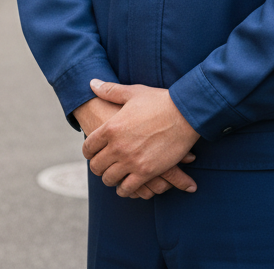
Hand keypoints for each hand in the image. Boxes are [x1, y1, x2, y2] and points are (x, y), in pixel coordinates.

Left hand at [81, 80, 200, 198]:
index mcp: (111, 127)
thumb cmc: (159, 101)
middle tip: (104, 166)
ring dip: (110, 179)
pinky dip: (125, 189)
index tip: (93, 152)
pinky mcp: (146, 172)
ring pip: (109, 179)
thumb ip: (110, 90)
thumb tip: (92, 83)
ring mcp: (131, 161)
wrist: (185, 113)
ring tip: (115, 176)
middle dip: (98, 167)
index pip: (88, 146)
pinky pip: (127, 188)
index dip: (88, 151)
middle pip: (96, 166)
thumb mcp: (133, 92)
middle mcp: (117, 146)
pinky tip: (126, 186)